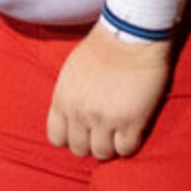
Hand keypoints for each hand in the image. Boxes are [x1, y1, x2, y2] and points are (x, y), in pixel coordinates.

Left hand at [47, 27, 171, 158]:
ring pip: (102, 153)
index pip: (57, 138)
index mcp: (62, 101)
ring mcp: (105, 119)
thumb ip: (68, 96)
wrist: (129, 37)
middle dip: (91, 144)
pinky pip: (126, 149)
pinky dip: (129, 146)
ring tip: (119, 135)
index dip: (71, 138)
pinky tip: (134, 132)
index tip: (84, 132)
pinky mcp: (131, 120)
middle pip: (79, 149)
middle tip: (105, 134)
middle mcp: (79, 114)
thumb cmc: (102, 49)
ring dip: (111, 147)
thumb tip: (71, 114)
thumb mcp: (70, 73)